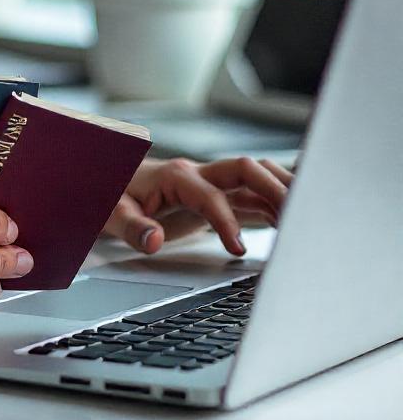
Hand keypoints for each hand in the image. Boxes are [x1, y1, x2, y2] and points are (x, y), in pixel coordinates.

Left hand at [103, 156, 292, 256]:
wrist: (109, 184)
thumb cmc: (110, 197)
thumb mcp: (111, 214)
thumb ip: (131, 227)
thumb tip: (153, 240)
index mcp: (174, 176)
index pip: (210, 195)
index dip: (226, 220)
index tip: (237, 250)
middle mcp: (198, 174)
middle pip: (246, 170)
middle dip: (274, 188)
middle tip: (299, 216)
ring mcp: (210, 183)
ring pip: (256, 179)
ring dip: (282, 192)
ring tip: (310, 216)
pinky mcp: (217, 196)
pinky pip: (252, 196)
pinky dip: (275, 205)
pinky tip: (295, 220)